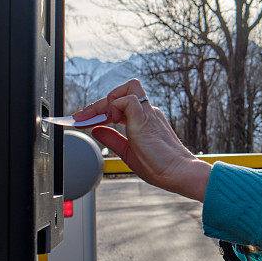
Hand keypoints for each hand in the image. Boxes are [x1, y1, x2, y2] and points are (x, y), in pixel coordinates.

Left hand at [73, 79, 211, 200]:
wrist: (179, 173)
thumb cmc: (160, 167)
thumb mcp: (128, 152)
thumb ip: (113, 140)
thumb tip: (96, 131)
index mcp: (145, 120)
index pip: (121, 104)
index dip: (101, 110)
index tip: (84, 120)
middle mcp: (148, 112)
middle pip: (123, 91)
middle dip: (98, 103)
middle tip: (82, 117)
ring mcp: (148, 113)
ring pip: (128, 87)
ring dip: (107, 100)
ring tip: (98, 119)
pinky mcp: (145, 118)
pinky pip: (127, 100)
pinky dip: (114, 107)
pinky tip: (111, 123)